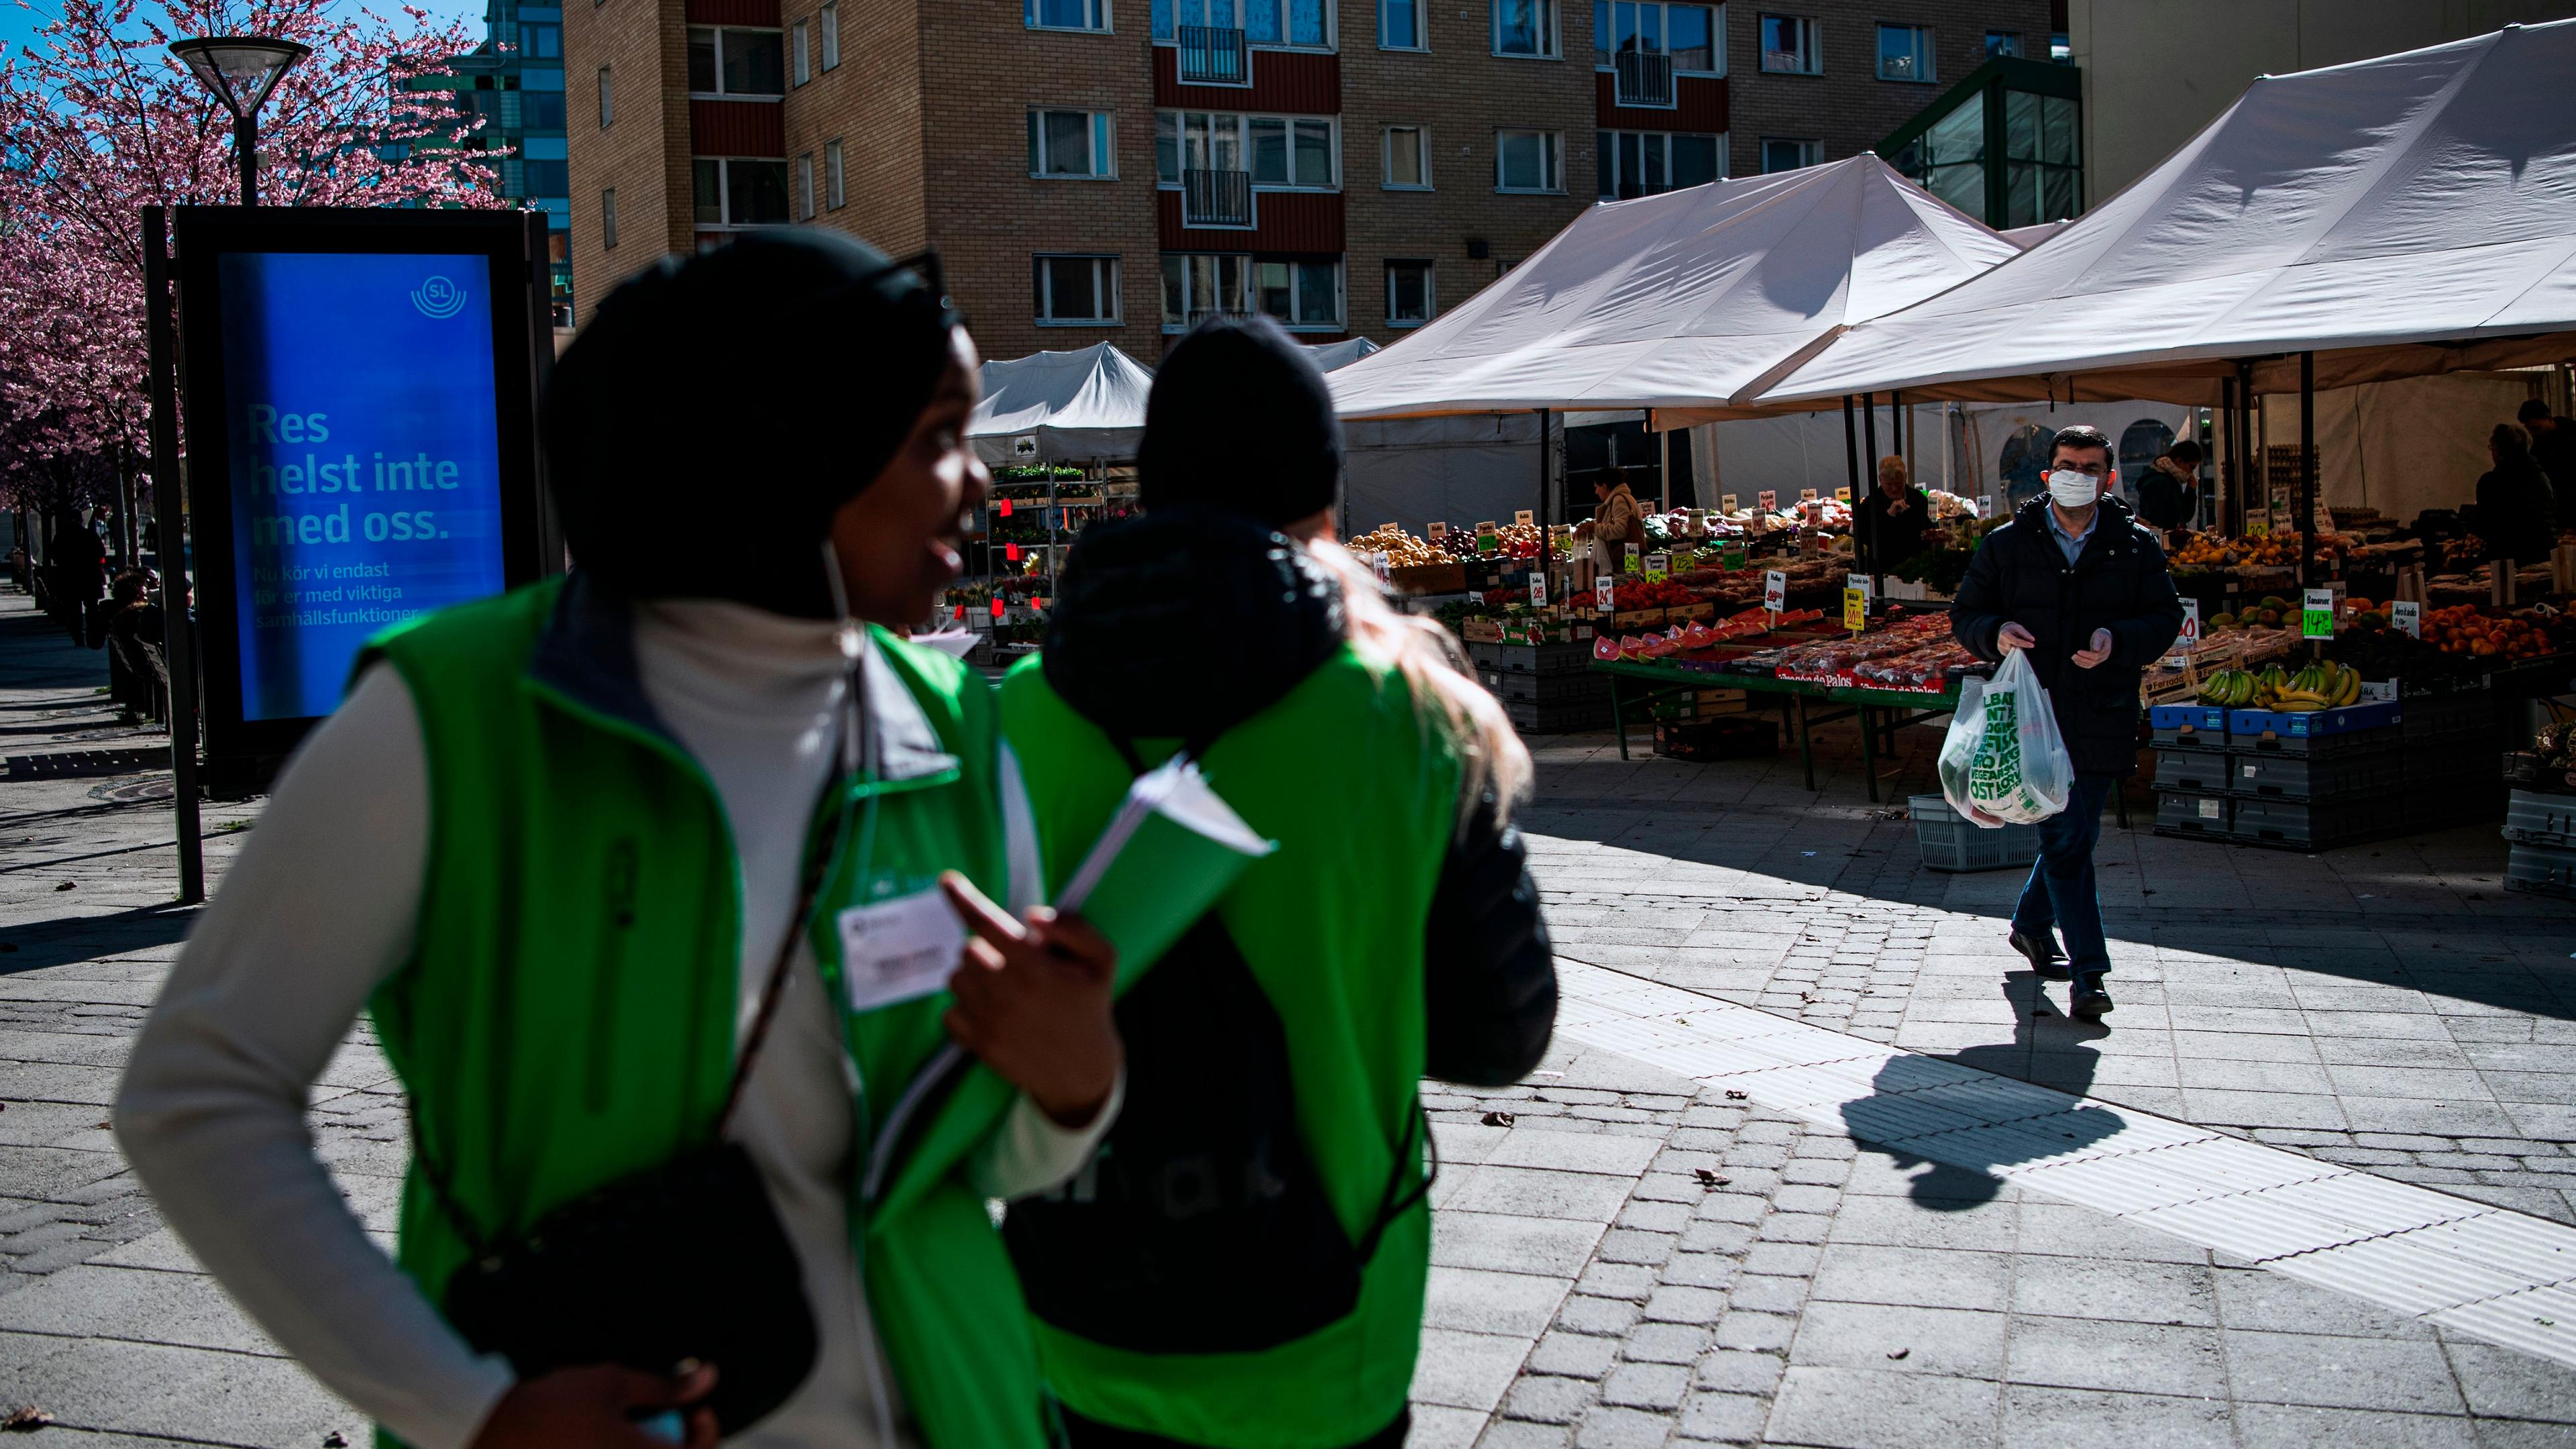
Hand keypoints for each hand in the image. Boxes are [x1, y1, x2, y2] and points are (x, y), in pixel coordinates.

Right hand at [470, 1364, 717, 1448]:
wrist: (479, 1432)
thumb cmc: (549, 1407)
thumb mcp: (610, 1384)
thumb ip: (665, 1386)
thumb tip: (709, 1376)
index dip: (704, 1432)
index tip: (695, 1408)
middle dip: (668, 1442)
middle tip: (651, 1417)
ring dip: (633, 1445)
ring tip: (611, 1429)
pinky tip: (589, 1442)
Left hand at [939, 872, 1120, 1127]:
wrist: (1082, 1071)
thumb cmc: (1090, 1006)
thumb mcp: (1102, 960)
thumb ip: (1074, 928)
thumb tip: (1031, 916)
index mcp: (1036, 968)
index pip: (988, 923)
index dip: (964, 899)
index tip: (946, 880)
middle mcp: (1008, 994)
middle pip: (967, 950)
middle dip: (985, 949)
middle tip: (1011, 963)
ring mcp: (990, 1022)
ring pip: (955, 979)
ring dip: (973, 977)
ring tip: (1003, 988)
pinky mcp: (978, 1045)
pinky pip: (949, 1012)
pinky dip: (964, 1008)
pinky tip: (993, 1013)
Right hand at [1997, 622, 2035, 651]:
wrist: (2004, 631)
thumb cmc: (2012, 629)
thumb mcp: (2019, 628)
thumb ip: (2025, 634)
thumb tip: (2032, 640)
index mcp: (2004, 634)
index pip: (2016, 641)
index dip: (2025, 644)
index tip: (2032, 645)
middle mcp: (2001, 642)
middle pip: (2015, 648)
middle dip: (2021, 647)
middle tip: (2025, 643)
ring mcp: (2001, 648)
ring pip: (2014, 652)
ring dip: (2018, 650)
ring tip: (2017, 644)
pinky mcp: (2002, 652)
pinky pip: (2012, 654)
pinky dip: (2015, 652)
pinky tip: (2014, 647)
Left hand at [2071, 628, 2113, 667]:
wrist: (2102, 636)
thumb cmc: (2100, 634)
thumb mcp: (2099, 635)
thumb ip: (2097, 641)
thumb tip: (2096, 649)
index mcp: (2106, 650)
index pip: (2096, 655)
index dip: (2087, 654)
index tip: (2078, 651)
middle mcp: (2104, 657)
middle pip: (2093, 662)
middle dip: (2082, 659)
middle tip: (2073, 655)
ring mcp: (2100, 659)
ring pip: (2090, 664)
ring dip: (2081, 662)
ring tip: (2073, 657)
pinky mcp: (2095, 660)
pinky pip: (2088, 664)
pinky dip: (2081, 663)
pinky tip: (2075, 659)